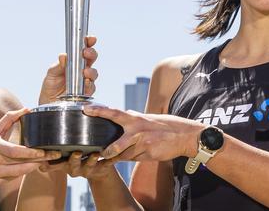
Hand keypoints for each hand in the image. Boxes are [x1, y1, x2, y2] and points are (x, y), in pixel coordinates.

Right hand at [0, 108, 60, 184]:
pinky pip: (15, 177)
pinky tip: (35, 165)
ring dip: (35, 166)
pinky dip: (26, 171)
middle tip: (54, 154)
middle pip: (21, 163)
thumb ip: (9, 119)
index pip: (15, 152)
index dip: (30, 153)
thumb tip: (25, 109)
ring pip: (21, 172)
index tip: (43, 151)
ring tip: (48, 160)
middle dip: (40, 159)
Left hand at [39, 36, 97, 104]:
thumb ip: (58, 65)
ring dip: (91, 71)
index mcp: (74, 62)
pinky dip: (89, 84)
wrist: (48, 104)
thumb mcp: (51, 74)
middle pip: (92, 59)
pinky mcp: (85, 93)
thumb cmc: (50, 87)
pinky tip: (85, 83)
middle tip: (86, 53)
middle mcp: (81, 70)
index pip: (84, 49)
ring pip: (94, 73)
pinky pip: (91, 87)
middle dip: (91, 54)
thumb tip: (64, 56)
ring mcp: (84, 81)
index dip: (89, 42)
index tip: (90, 38)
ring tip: (85, 72)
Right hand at [39, 152, 118, 181]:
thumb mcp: (66, 161)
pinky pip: (109, 163)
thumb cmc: (79, 160)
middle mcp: (78, 168)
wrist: (99, 171)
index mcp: (68, 165)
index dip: (53, 164)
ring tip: (95, 153)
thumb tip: (39, 161)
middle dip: (74, 160)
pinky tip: (117, 154)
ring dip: (92, 160)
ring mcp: (91, 168)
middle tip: (76, 153)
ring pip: (90, 165)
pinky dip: (113, 159)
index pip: (59, 164)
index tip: (48, 160)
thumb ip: (53, 161)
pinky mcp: (104, 167)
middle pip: (74, 165)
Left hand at [82, 106, 202, 161]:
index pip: (113, 113)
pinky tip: (138, 154)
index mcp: (134, 119)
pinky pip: (134, 159)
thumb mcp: (146, 119)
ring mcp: (142, 143)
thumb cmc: (163, 126)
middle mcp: (136, 130)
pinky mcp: (148, 154)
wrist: (183, 135)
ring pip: (124, 155)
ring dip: (120, 157)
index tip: (85, 109)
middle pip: (115, 145)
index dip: (98, 111)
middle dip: (107, 152)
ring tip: (114, 157)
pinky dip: (132, 158)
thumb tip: (120, 118)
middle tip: (100, 153)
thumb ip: (132, 120)